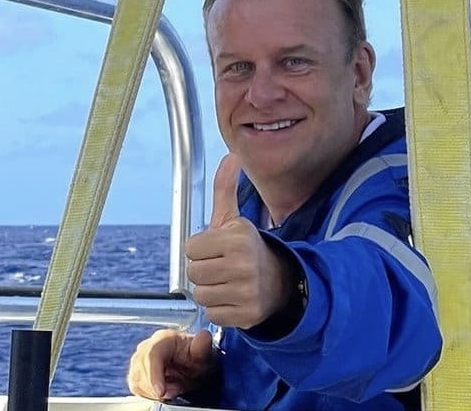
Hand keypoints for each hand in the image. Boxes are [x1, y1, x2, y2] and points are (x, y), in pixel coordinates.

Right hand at [127, 329, 214, 399]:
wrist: (190, 363)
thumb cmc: (195, 356)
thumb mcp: (202, 352)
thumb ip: (202, 344)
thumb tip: (204, 335)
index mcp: (163, 338)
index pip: (152, 355)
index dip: (154, 375)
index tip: (161, 392)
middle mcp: (146, 346)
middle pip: (142, 370)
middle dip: (159, 386)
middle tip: (177, 389)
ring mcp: (138, 360)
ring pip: (138, 381)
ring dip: (155, 391)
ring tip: (174, 387)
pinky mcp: (135, 372)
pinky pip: (137, 387)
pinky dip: (150, 393)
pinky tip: (164, 389)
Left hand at [186, 153, 290, 328]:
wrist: (279, 281)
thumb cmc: (246, 248)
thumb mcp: (234, 219)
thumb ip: (225, 189)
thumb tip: (232, 156)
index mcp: (237, 237)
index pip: (190, 249)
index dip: (201, 249)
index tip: (218, 249)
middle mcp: (243, 264)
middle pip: (193, 273)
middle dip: (205, 270)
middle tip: (223, 267)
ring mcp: (247, 291)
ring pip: (201, 295)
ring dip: (210, 290)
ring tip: (227, 282)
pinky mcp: (248, 314)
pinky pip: (212, 314)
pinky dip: (220, 308)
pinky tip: (233, 298)